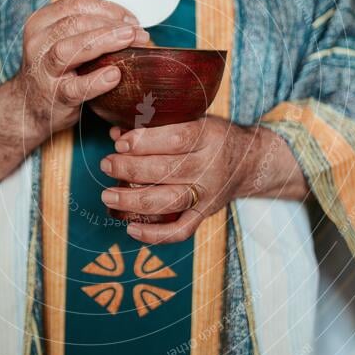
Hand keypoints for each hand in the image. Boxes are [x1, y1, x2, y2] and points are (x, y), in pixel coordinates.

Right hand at [0, 0, 147, 198]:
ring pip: (72, 49)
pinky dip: (97, 80)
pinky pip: (76, 87)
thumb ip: (87, 30)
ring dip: (106, 41)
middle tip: (138, 32)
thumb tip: (131, 25)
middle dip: (112, 24)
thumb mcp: (62, 42)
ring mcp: (43, 70)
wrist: (28, 108)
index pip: (76, 5)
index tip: (130, 19)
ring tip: (131, 41)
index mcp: (41, 23)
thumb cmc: (54, 72)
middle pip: (76, 23)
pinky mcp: (54, 96)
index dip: (108, 8)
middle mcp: (38, 43)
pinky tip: (115, 76)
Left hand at [99, 117, 258, 243]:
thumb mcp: (193, 119)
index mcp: (208, 136)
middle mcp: (209, 167)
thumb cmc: (211, 137)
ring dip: (134, 200)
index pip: (176, 139)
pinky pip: (181, 230)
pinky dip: (155, 234)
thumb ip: (157, 126)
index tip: (119, 143)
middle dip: (130, 169)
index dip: (144, 142)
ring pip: (169, 201)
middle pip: (167, 170)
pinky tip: (131, 229)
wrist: (247, 162)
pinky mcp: (205, 214)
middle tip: (106, 165)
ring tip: (108, 195)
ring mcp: (208, 194)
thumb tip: (116, 135)